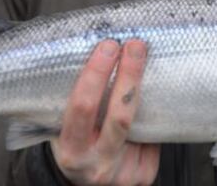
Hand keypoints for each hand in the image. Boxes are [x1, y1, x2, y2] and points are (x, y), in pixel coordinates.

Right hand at [51, 39, 159, 184]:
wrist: (88, 185)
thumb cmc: (75, 146)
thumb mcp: (64, 131)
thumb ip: (75, 104)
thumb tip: (95, 54)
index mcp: (71, 151)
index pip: (83, 108)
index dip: (96, 75)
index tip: (108, 46)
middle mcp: (97, 164)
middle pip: (119, 115)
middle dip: (129, 76)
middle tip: (135, 45)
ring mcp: (123, 173)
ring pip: (141, 125)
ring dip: (144, 89)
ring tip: (146, 61)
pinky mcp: (144, 174)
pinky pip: (153, 137)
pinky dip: (151, 116)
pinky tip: (149, 98)